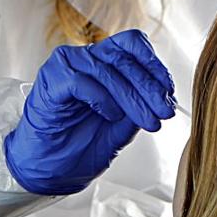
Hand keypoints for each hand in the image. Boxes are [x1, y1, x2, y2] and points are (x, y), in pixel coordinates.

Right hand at [4, 30, 175, 194]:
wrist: (48, 170)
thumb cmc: (80, 146)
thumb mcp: (121, 125)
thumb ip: (140, 105)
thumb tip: (166, 96)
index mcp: (101, 62)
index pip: (132, 45)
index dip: (154, 65)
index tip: (169, 92)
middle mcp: (84, 58)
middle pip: (124, 57)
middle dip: (150, 87)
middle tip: (165, 112)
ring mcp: (66, 66)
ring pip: (107, 70)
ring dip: (133, 97)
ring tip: (147, 120)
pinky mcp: (51, 81)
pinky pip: (82, 81)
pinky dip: (103, 99)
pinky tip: (111, 116)